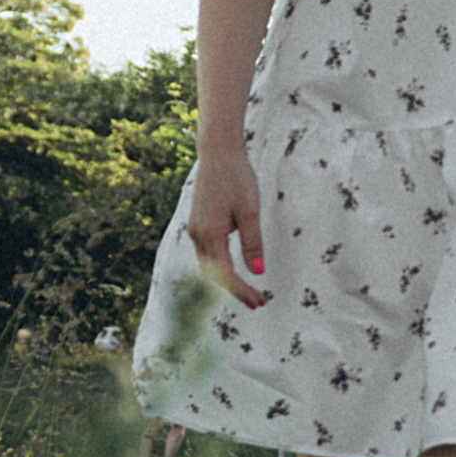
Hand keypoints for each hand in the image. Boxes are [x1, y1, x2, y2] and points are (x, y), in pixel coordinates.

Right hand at [188, 145, 267, 306]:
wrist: (218, 154)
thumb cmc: (236, 178)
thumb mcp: (250, 211)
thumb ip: (252, 243)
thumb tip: (258, 272)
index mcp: (210, 234)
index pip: (225, 274)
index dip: (241, 290)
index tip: (259, 301)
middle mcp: (198, 235)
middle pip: (213, 275)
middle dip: (233, 290)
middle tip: (257, 302)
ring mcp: (196, 230)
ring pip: (209, 266)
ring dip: (226, 281)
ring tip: (248, 292)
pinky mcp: (198, 224)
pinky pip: (207, 254)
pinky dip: (220, 268)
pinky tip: (234, 273)